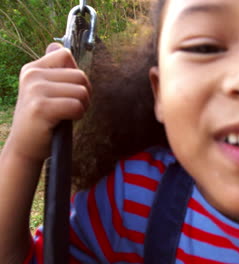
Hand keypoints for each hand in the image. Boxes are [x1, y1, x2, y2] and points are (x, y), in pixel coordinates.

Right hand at [5, 43, 90, 163]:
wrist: (25, 147)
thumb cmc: (41, 120)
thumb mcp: (44, 90)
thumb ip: (53, 70)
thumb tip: (56, 45)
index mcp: (33, 69)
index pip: (66, 54)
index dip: (76, 75)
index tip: (68, 91)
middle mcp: (32, 75)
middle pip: (80, 75)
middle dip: (84, 94)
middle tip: (71, 107)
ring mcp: (35, 90)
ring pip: (82, 91)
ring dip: (82, 106)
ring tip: (67, 115)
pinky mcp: (41, 107)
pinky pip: (77, 105)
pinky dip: (78, 115)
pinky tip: (65, 121)